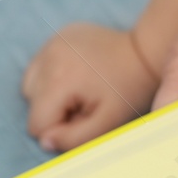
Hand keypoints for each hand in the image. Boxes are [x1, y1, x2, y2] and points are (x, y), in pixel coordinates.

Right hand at [22, 22, 157, 151]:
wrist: (146, 51)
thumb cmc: (129, 89)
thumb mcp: (107, 122)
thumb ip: (74, 140)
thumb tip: (45, 141)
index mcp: (58, 79)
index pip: (37, 125)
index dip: (61, 128)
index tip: (87, 114)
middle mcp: (48, 56)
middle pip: (32, 105)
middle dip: (56, 110)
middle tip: (88, 100)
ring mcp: (51, 43)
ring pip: (31, 86)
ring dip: (51, 95)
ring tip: (81, 88)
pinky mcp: (57, 36)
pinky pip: (39, 67)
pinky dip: (51, 76)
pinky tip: (77, 74)